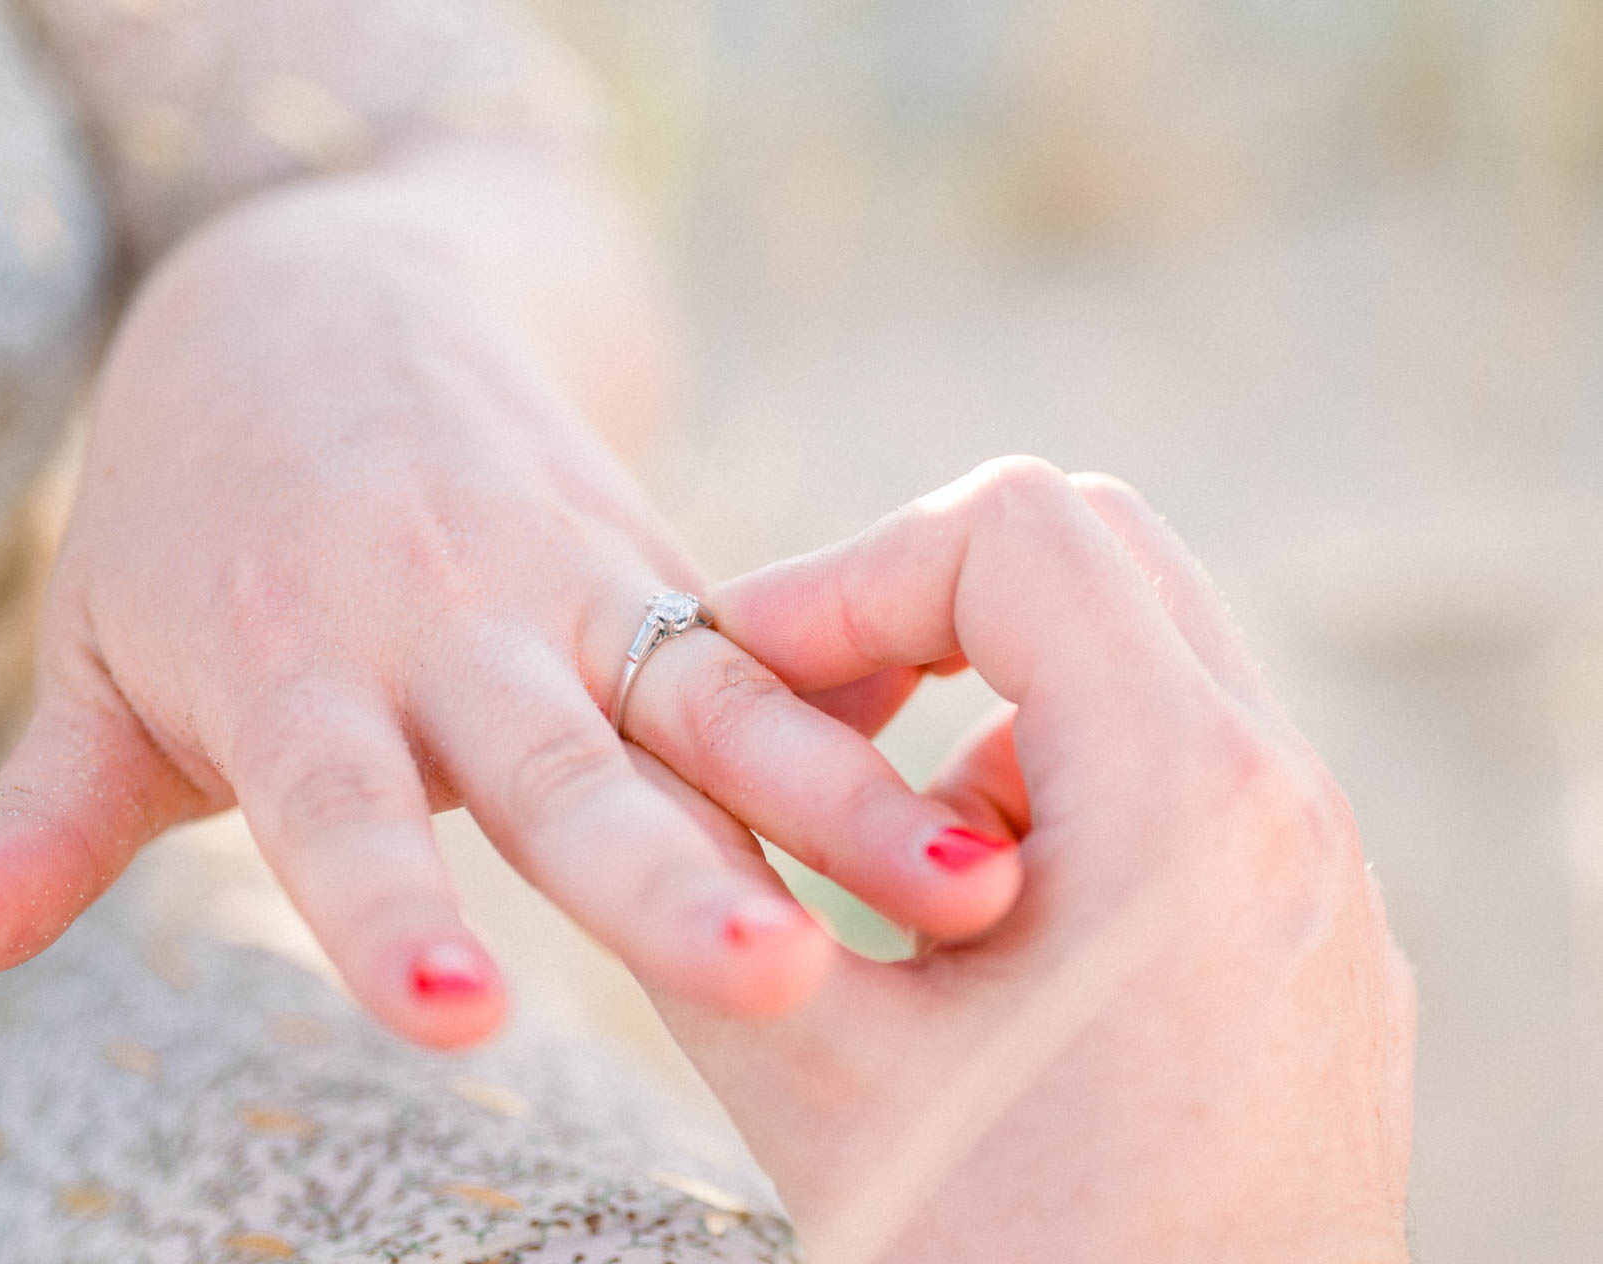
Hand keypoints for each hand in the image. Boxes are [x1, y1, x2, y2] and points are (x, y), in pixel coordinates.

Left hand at [0, 179, 1022, 1048]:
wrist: (321, 291)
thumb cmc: (193, 511)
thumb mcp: (101, 652)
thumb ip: (40, 819)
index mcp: (301, 668)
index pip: (340, 815)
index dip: (392, 909)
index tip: (456, 1017)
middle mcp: (453, 626)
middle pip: (566, 770)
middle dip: (669, 878)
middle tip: (777, 976)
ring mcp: (573, 583)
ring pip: (715, 704)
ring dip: (839, 799)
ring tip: (969, 889)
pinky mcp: (657, 559)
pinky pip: (771, 644)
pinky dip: (866, 715)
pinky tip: (991, 785)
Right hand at [641, 458, 1415, 1261]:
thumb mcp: (811, 1065)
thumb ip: (698, 879)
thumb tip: (628, 757)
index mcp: (1178, 798)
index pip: (1011, 530)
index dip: (846, 577)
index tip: (748, 683)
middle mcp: (1283, 803)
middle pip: (1095, 550)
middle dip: (916, 608)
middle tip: (801, 719)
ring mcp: (1318, 867)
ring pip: (1141, 655)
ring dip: (983, 703)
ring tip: (878, 853)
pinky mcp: (1312, 933)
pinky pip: (1183, 766)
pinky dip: (1056, 782)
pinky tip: (974, 927)